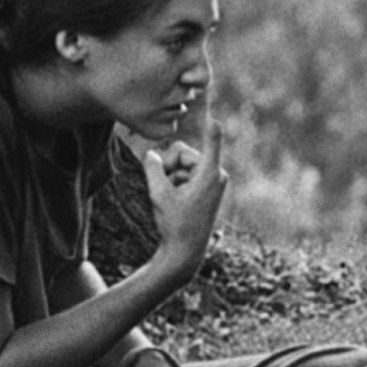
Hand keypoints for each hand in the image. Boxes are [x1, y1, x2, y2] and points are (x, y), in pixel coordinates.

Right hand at [143, 117, 227, 276]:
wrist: (186, 252)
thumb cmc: (174, 224)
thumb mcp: (158, 194)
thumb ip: (153, 168)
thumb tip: (151, 153)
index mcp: (209, 175)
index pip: (211, 144)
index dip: (211, 128)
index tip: (215, 115)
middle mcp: (215, 175)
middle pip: (183, 152)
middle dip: (168, 165)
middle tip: (162, 188)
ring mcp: (213, 181)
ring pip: (182, 163)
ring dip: (171, 176)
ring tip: (170, 198)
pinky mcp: (208, 186)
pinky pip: (186, 173)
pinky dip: (176, 182)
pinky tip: (174, 200)